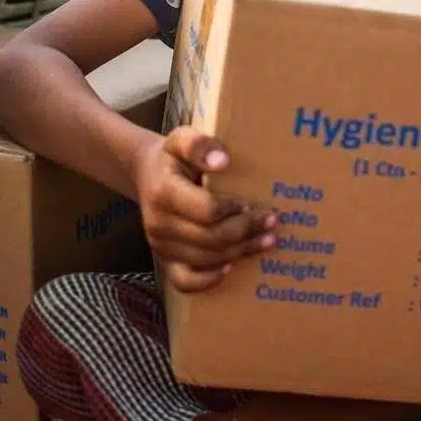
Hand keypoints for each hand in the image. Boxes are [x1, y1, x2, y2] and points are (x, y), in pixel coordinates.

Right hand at [134, 127, 277, 293]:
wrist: (148, 174)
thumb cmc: (172, 157)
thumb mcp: (180, 139)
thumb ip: (199, 145)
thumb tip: (222, 160)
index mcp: (164, 192)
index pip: (206, 210)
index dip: (234, 210)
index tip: (252, 202)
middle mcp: (158, 223)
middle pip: (210, 238)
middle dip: (246, 231)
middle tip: (272, 221)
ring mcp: (160, 245)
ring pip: (205, 259)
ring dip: (240, 252)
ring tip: (267, 240)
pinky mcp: (164, 260)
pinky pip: (184, 282)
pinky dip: (208, 280)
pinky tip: (232, 268)